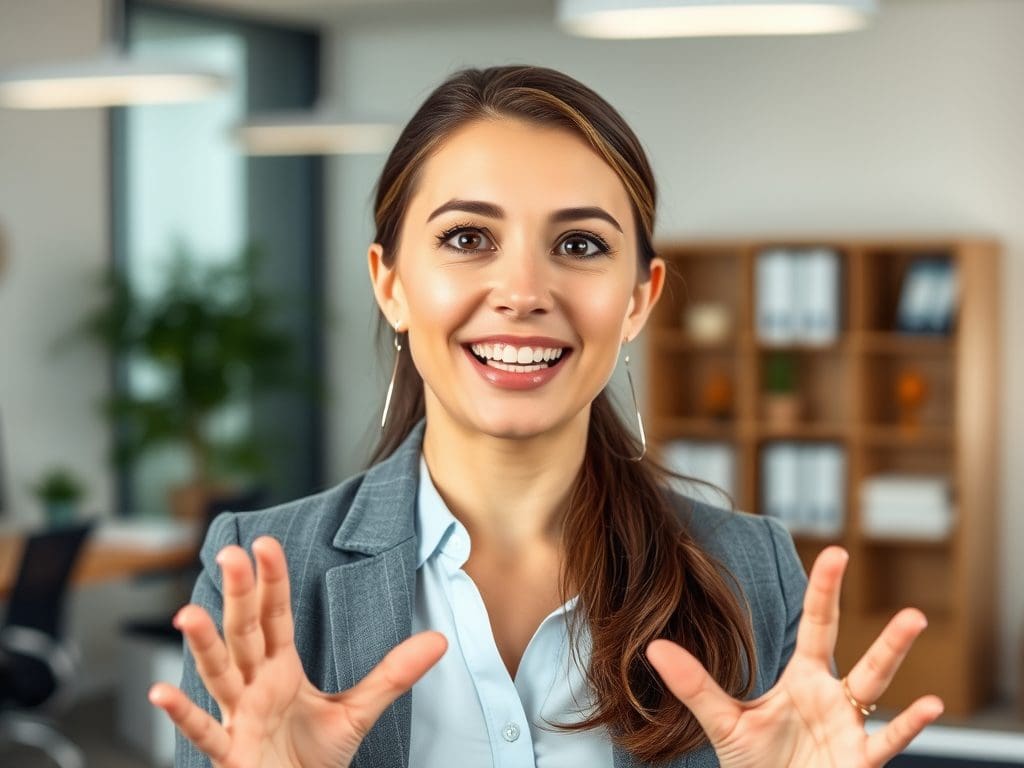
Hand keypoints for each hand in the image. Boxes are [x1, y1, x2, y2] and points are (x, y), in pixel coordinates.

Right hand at [148, 536, 446, 767]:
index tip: (265, 545)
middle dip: (239, 595)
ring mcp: (239, 716)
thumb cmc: (314, 756)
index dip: (271, 581)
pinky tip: (160, 693)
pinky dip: (181, 714)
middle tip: (231, 553)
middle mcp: (255, 684)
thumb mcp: (358, 711)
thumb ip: (394, 674)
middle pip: (245, 632)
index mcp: (282, 668)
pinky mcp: (230, 752)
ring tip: (188, 614)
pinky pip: (203, 732)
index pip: (275, 616)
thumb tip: (438, 640)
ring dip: (204, 645)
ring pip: (218, 674)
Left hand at [647, 547, 942, 767]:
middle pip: (856, 648)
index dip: (825, 589)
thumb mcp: (723, 721)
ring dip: (894, 652)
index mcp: (803, 677)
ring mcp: (850, 727)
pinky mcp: (859, 761)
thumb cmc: (757, 763)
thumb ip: (694, 684)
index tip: (836, 551)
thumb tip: (653, 647)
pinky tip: (931, 704)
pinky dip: (910, 724)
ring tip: (913, 618)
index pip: (817, 625)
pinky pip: (888, 740)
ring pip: (877, 684)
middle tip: (890, 584)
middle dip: (872, 617)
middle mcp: (832, 695)